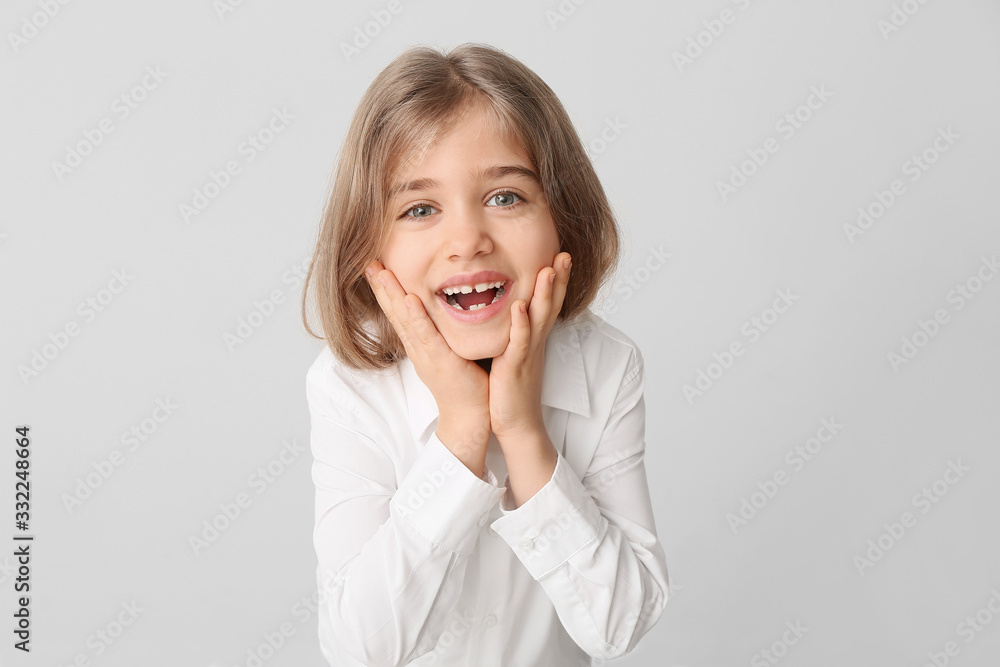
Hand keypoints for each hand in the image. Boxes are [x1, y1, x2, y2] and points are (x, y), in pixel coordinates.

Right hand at [365, 260, 490, 472]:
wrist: (471, 414)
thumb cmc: (464, 382)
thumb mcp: (448, 350)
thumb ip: (442, 331)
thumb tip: (440, 310)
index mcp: (419, 344)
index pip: (398, 311)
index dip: (386, 289)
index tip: (376, 266)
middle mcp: (417, 347)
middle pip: (395, 311)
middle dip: (381, 286)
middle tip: (368, 261)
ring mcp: (426, 354)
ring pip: (405, 319)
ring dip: (392, 295)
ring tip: (381, 272)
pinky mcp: (441, 361)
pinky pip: (426, 336)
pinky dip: (417, 318)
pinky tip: (410, 300)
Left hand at [488, 252, 571, 442]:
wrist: (516, 423)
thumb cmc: (512, 389)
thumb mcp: (517, 353)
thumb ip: (518, 332)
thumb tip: (514, 309)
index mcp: (535, 337)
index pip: (550, 303)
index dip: (557, 280)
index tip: (561, 254)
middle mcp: (535, 342)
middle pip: (552, 305)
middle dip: (559, 279)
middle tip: (565, 253)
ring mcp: (527, 353)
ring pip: (539, 319)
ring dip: (545, 294)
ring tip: (549, 269)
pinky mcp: (514, 367)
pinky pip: (519, 343)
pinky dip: (521, 325)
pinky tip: (519, 307)